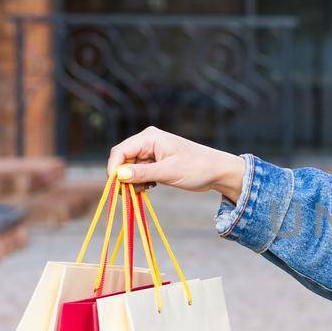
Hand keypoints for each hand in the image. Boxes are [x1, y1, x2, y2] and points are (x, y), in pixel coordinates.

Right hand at [106, 126, 245, 200]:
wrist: (217, 171)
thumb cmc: (197, 167)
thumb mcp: (168, 172)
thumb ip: (142, 173)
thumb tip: (118, 175)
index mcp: (149, 138)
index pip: (120, 151)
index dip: (114, 168)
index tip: (116, 186)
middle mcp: (147, 143)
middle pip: (123, 160)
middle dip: (124, 177)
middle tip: (132, 193)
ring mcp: (151, 153)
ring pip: (130, 169)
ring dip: (133, 182)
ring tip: (147, 189)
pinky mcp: (156, 163)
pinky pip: (139, 173)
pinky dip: (141, 182)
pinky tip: (151, 187)